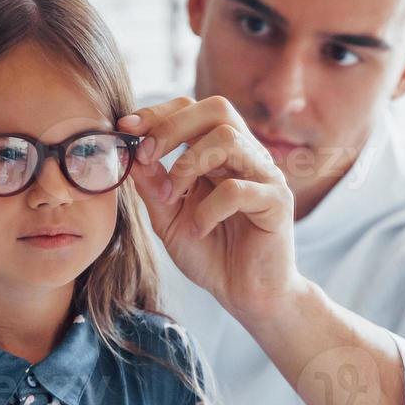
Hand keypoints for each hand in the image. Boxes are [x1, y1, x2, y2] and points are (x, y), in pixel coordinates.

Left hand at [120, 96, 306, 318]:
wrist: (247, 296)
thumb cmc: (212, 254)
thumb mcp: (169, 219)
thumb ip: (153, 187)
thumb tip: (130, 154)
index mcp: (220, 154)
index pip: (193, 110)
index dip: (159, 112)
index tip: (125, 128)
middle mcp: (246, 157)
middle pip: (217, 108)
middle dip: (173, 126)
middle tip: (147, 156)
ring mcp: (266, 176)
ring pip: (229, 139)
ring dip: (189, 164)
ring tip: (173, 198)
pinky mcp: (278, 202)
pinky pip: (238, 189)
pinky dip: (208, 209)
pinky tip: (199, 229)